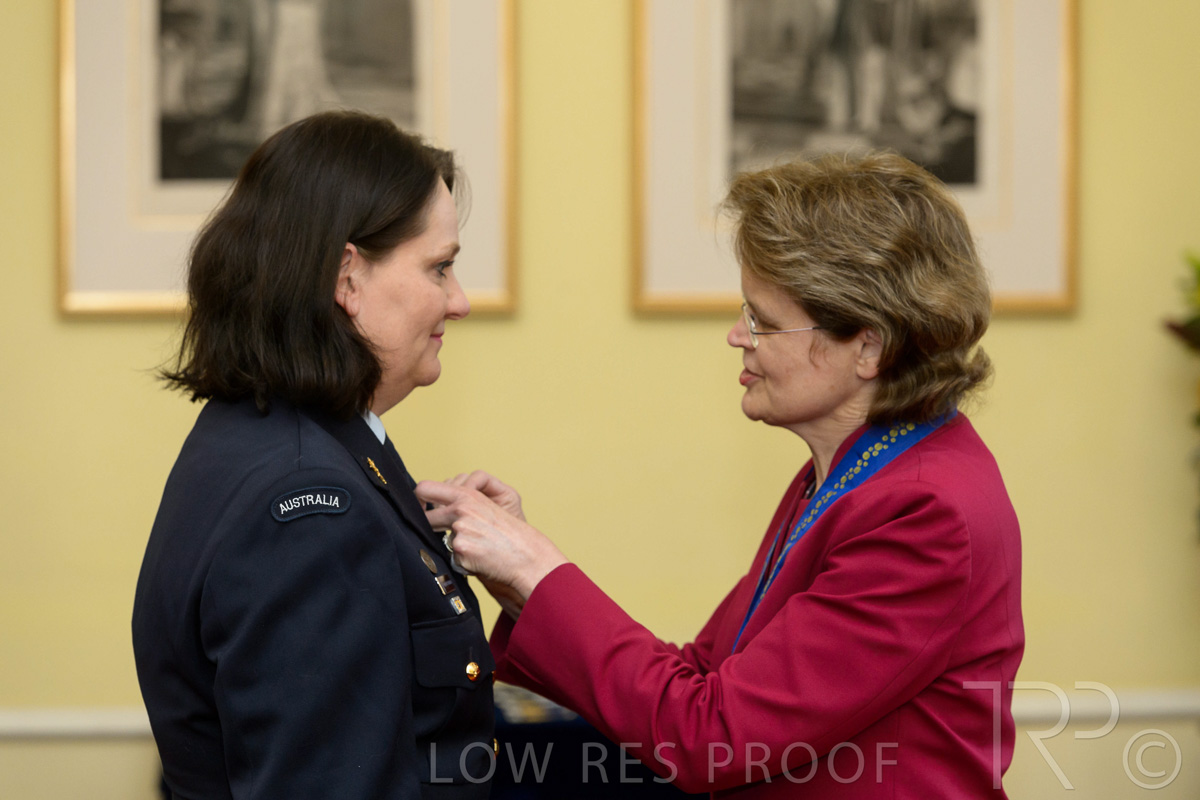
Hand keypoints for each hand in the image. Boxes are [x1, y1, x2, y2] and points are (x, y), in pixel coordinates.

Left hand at [416, 480, 566, 601]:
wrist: (527, 555)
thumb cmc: (510, 534)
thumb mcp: (486, 509)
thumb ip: (462, 506)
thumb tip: (435, 510)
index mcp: (467, 496)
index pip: (425, 489)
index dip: (418, 500)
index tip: (421, 509)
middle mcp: (460, 510)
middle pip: (426, 518)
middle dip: (430, 528)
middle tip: (446, 535)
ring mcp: (459, 532)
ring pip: (443, 541)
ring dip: (456, 548)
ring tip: (480, 549)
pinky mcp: (461, 553)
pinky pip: (453, 560)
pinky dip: (465, 563)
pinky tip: (482, 560)